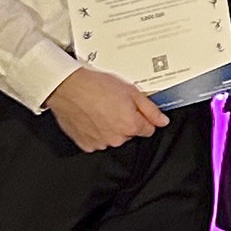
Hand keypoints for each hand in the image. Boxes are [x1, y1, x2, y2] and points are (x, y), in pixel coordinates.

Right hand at [42, 67, 169, 152]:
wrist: (67, 88)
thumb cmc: (96, 87)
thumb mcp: (132, 92)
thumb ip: (151, 110)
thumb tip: (162, 121)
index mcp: (130, 126)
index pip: (149, 129)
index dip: (143, 117)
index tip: (134, 109)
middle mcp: (116, 138)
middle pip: (130, 133)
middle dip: (126, 121)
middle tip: (115, 105)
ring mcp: (99, 143)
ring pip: (113, 137)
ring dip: (110, 127)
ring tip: (101, 109)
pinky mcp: (85, 144)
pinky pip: (97, 140)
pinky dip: (96, 131)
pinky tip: (91, 116)